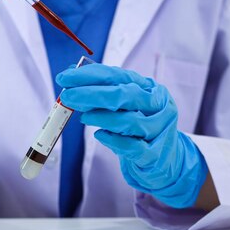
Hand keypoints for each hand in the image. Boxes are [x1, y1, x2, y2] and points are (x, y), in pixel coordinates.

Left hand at [57, 63, 207, 207]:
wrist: (165, 158)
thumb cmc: (139, 126)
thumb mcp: (126, 104)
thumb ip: (102, 90)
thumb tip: (71, 72)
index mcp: (148, 87)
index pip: (117, 75)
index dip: (89, 75)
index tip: (65, 77)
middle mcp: (157, 105)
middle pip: (124, 95)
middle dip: (91, 94)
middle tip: (68, 97)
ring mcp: (159, 129)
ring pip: (129, 120)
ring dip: (101, 118)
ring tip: (83, 118)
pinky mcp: (155, 154)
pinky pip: (132, 146)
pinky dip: (113, 140)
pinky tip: (100, 135)